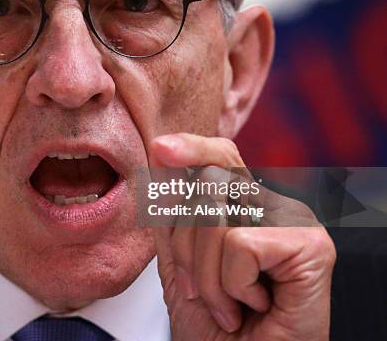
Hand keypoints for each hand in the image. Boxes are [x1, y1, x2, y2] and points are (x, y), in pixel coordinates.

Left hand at [149, 133, 335, 340]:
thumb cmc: (218, 329)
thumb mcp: (181, 265)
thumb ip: (173, 216)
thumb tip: (162, 161)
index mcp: (245, 208)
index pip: (219, 159)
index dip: (191, 148)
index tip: (160, 148)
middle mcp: (273, 208)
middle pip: (208, 182)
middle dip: (185, 245)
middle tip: (197, 289)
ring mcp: (295, 222)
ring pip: (216, 215)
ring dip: (205, 277)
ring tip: (228, 306)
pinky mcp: (309, 244)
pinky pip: (239, 244)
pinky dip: (232, 286)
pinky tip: (254, 307)